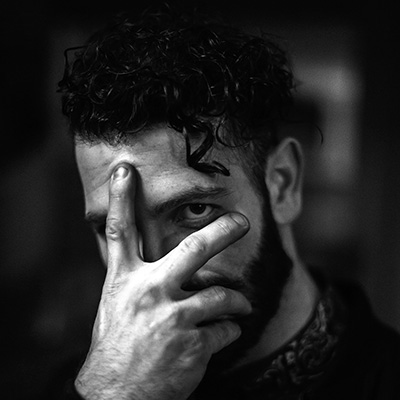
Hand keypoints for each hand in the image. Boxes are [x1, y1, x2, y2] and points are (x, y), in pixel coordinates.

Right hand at [75, 163, 251, 399]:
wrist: (116, 399)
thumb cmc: (116, 349)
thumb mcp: (117, 307)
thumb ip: (138, 281)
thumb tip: (162, 264)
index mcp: (124, 281)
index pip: (120, 231)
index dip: (120, 197)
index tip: (125, 170)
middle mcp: (149, 292)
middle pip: (192, 249)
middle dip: (222, 232)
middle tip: (242, 221)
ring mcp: (173, 317)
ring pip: (221, 295)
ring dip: (236, 302)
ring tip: (240, 306)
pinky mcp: (193, 343)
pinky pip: (225, 329)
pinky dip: (226, 331)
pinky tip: (216, 338)